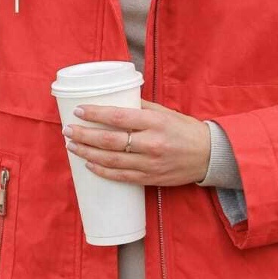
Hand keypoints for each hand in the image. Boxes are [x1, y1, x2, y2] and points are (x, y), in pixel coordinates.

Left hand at [61, 99, 211, 185]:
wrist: (209, 155)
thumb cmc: (185, 130)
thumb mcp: (165, 112)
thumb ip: (140, 107)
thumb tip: (115, 100)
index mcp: (154, 123)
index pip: (118, 117)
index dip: (95, 114)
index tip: (79, 111)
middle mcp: (151, 144)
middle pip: (109, 141)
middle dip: (84, 136)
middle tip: (68, 130)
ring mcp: (149, 164)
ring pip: (111, 161)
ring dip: (87, 154)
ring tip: (72, 146)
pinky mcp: (150, 178)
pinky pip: (121, 177)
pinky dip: (103, 171)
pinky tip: (89, 165)